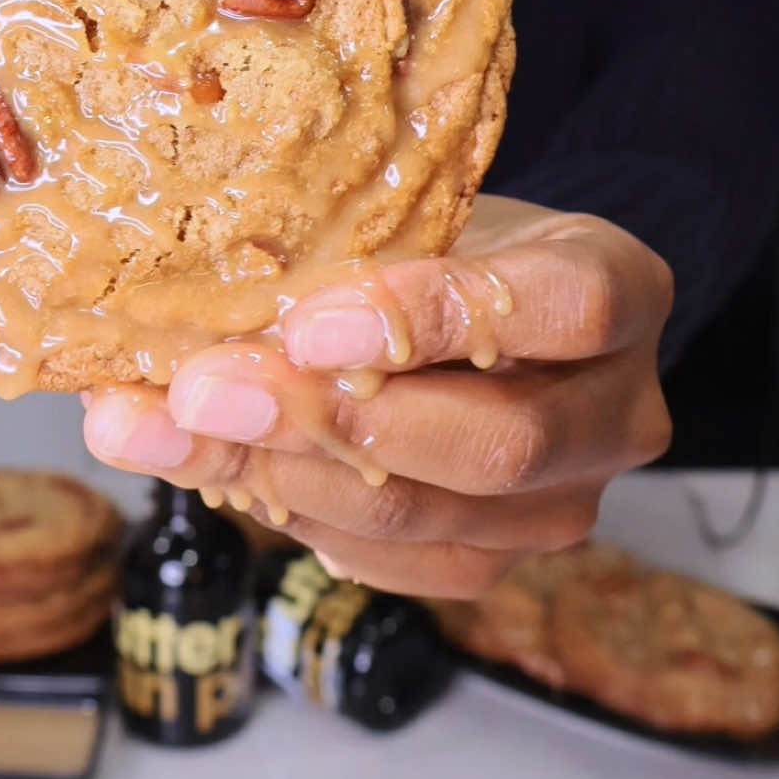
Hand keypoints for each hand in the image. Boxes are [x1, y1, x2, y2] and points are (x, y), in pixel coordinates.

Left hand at [82, 197, 673, 597]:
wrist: (476, 302)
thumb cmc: (445, 238)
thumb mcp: (417, 213)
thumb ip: (353, 253)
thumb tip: (196, 288)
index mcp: (619, 288)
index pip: (564, 310)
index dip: (434, 319)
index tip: (306, 324)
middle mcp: (618, 412)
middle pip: (495, 444)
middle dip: (329, 420)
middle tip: (204, 390)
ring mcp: (567, 502)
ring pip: (430, 516)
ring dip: (279, 476)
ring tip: (160, 430)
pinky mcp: (499, 562)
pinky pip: (393, 565)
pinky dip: (291, 517)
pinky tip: (208, 466)